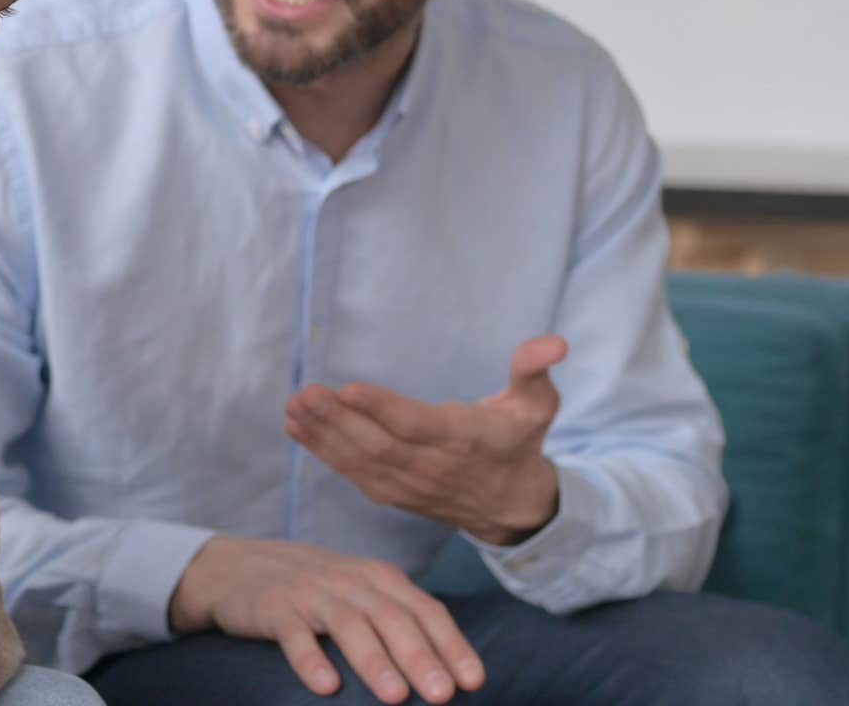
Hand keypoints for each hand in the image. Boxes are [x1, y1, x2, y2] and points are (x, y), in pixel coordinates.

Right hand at [169, 536, 482, 703]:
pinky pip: (295, 635)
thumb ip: (398, 618)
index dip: (452, 645)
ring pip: (349, 626)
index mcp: (380, 579)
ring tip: (396, 697)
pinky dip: (311, 660)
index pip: (425, 610)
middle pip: (392, 618)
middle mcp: (351, 582)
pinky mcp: (276, 608)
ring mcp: (312, 594)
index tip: (473, 682)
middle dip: (421, 657)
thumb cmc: (317, 589)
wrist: (242, 567)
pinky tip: (326, 686)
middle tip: (441, 696)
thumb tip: (447, 669)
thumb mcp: (362, 593)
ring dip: (375, 661)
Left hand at [286, 336, 567, 544]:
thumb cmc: (518, 442)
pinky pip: (353, 473)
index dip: (382, 409)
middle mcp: (431, 466)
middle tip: (304, 393)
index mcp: (463, 440)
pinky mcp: (391, 493)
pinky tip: (297, 428)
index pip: (417, 425)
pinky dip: (323, 452)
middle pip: (378, 444)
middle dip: (338, 420)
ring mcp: (408, 485)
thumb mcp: (538, 405)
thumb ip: (534, 371)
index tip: (348, 388)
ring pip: (360, 461)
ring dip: (323, 435)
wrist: (509, 505)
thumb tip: (554, 342)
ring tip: (294, 407)